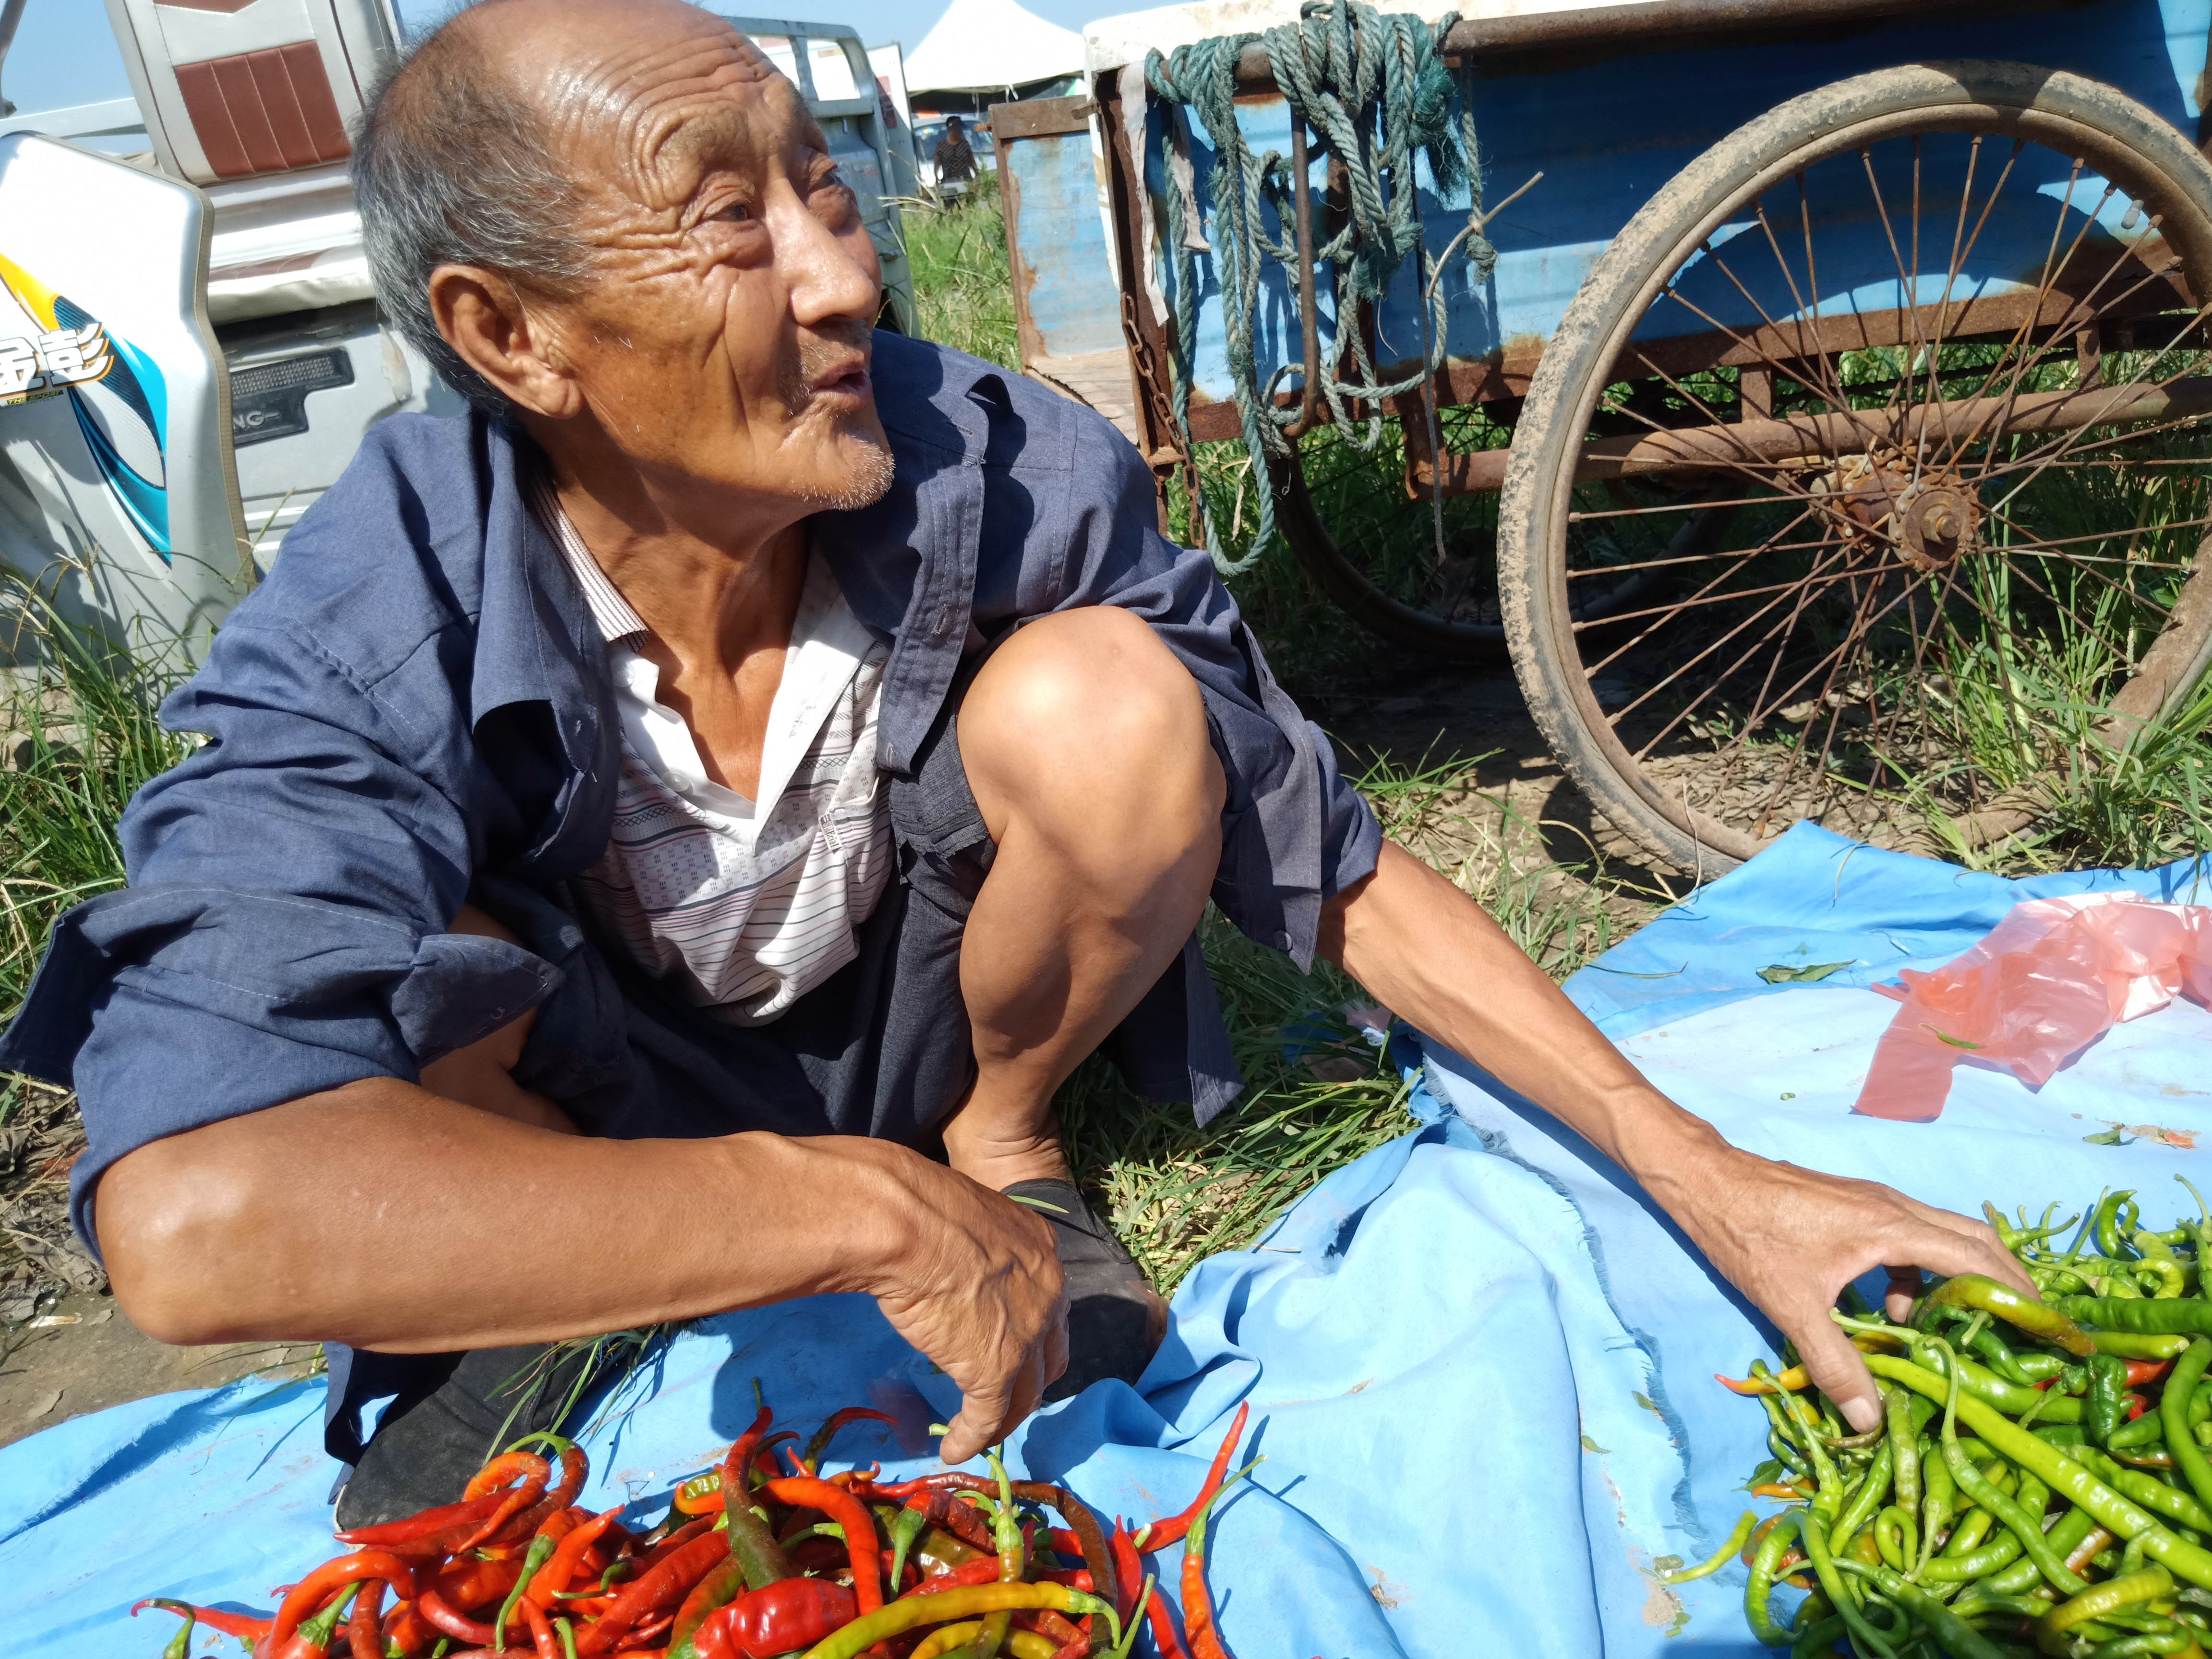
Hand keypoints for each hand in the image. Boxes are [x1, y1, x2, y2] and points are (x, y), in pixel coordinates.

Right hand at [857, 1152, 1069, 1463]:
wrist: (910, 1224)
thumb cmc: (922, 1207)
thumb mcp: (965, 1218)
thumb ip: (972, 1246)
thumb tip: (944, 1258)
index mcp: (1041, 1250)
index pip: (1048, 1303)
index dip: (1033, 1329)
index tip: (1014, 1344)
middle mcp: (1048, 1293)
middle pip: (1049, 1353)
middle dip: (1032, 1379)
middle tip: (1011, 1396)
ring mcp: (1026, 1336)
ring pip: (1025, 1392)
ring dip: (1005, 1417)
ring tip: (984, 1433)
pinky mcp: (995, 1370)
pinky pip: (987, 1417)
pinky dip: (973, 1437)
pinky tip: (956, 1450)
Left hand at [1651, 1134, 2036, 1432]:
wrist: (1706, 1180)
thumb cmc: (1749, 1235)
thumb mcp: (1792, 1305)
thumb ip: (1835, 1363)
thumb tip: (1872, 1420)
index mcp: (1891, 1226)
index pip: (1977, 1257)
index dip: (2018, 1292)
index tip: (2050, 1327)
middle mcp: (1894, 1207)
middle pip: (1973, 1240)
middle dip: (2004, 1283)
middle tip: (2026, 1330)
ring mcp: (1874, 1203)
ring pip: (1940, 1238)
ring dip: (1955, 1281)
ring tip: (1956, 1333)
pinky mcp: (1855, 1209)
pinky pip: (1907, 1241)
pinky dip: (1916, 1276)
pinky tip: (1893, 1315)